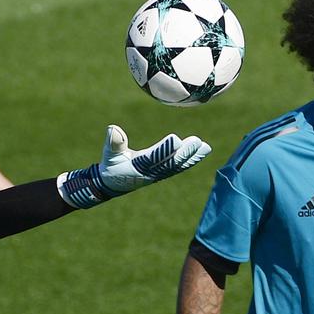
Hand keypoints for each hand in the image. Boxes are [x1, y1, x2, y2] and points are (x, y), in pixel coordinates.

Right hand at [59, 125, 211, 207]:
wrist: (112, 184)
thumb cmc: (110, 166)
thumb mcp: (108, 155)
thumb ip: (113, 143)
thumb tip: (113, 129)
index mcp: (137, 168)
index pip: (153, 158)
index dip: (165, 150)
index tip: (176, 139)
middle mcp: (151, 173)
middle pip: (171, 163)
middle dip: (185, 153)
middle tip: (197, 141)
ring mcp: (158, 174)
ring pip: (178, 166)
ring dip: (192, 156)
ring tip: (205, 147)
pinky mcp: (162, 173)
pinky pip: (178, 166)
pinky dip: (191, 159)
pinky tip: (202, 151)